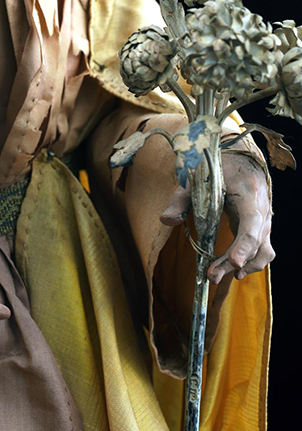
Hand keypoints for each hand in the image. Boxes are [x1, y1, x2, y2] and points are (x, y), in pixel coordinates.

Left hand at [160, 153, 273, 283]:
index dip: (244, 245)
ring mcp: (264, 217)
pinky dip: (250, 261)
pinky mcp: (260, 224)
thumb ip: (181, 199)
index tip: (233, 262)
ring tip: (217, 275)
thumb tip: (166, 220)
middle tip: (211, 275)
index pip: (252, 223)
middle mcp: (262, 207)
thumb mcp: (196, 177)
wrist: (238, 154)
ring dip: (243, 265)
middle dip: (234, 261)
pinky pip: (261, 248)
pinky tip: (234, 271)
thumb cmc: (216, 164)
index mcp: (249, 192)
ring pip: (262, 249)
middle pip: (255, 242)